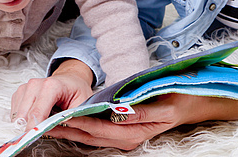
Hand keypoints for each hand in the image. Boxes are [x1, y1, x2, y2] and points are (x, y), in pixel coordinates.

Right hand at [10, 59, 93, 127]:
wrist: (71, 79)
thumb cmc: (76, 91)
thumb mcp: (81, 105)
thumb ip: (67, 118)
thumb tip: (49, 130)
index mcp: (52, 86)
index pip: (37, 112)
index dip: (34, 127)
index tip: (33, 138)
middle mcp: (35, 84)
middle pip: (24, 115)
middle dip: (32, 127)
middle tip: (44, 131)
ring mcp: (26, 87)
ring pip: (18, 115)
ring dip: (27, 123)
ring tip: (44, 119)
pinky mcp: (20, 92)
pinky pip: (15, 112)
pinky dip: (24, 118)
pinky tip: (36, 115)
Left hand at [45, 94, 237, 149]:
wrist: (194, 102)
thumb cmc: (179, 98)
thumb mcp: (162, 102)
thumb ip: (139, 110)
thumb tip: (118, 111)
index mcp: (134, 133)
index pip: (98, 130)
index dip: (78, 124)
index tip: (60, 117)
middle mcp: (127, 138)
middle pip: (89, 135)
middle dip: (66, 129)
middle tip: (43, 120)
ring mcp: (124, 136)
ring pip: (90, 135)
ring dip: (70, 129)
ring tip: (47, 120)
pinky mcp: (122, 130)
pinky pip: (96, 130)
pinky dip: (80, 125)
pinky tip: (66, 119)